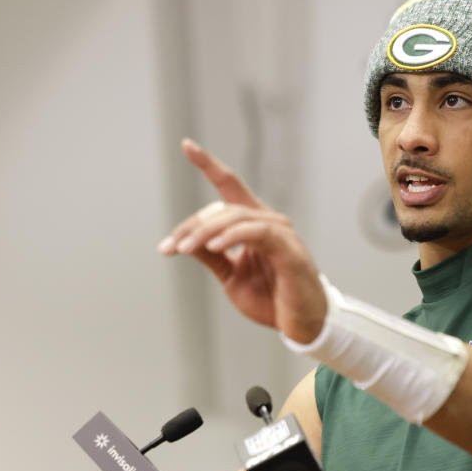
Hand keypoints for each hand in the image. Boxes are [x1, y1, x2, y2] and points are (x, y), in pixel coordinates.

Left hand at [157, 139, 325, 343]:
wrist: (301, 325)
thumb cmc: (272, 299)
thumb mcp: (231, 276)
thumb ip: (211, 256)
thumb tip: (183, 242)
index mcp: (255, 224)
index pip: (230, 186)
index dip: (209, 165)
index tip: (187, 145)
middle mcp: (269, 221)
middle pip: (223, 208)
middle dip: (192, 225)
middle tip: (170, 246)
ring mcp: (281, 233)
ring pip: (235, 218)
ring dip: (204, 232)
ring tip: (183, 249)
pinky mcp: (288, 249)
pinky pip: (256, 233)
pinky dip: (232, 237)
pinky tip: (214, 246)